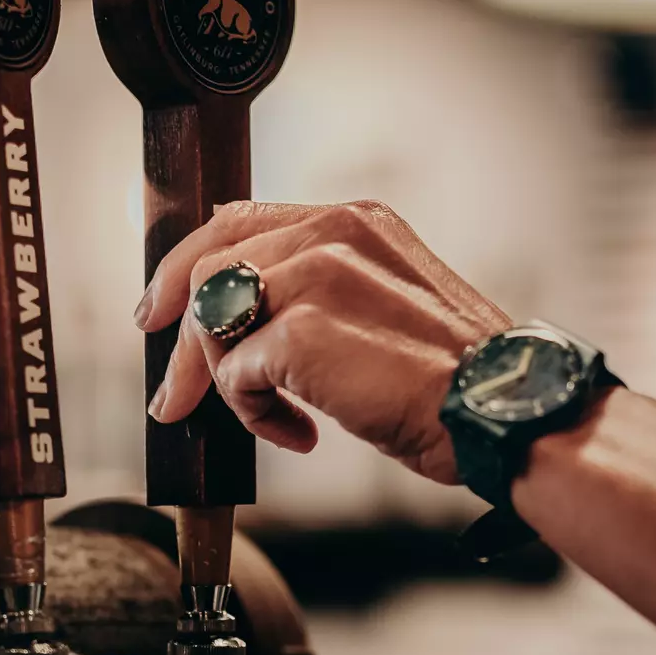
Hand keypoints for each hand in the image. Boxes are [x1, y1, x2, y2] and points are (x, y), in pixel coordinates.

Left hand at [136, 200, 508, 483]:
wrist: (497, 411)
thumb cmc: (451, 379)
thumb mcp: (385, 306)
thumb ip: (320, 291)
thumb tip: (239, 321)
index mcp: (355, 221)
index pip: (240, 220)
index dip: (185, 264)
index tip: (159, 309)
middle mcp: (332, 233)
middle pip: (207, 268)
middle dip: (181, 340)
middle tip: (172, 397)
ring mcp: (314, 276)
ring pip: (213, 322)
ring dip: (229, 384)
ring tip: (275, 420)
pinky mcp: (300, 330)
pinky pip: (237, 375)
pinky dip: (257, 415)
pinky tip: (301, 434)